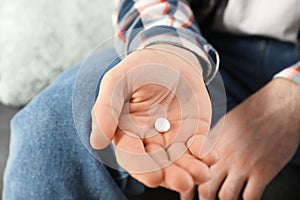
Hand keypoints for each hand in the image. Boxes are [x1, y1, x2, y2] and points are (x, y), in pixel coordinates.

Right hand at [90, 45, 217, 198]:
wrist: (169, 58)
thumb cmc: (139, 69)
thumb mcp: (117, 81)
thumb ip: (106, 108)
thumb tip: (97, 142)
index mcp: (128, 132)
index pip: (132, 156)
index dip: (143, 168)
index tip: (155, 176)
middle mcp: (150, 140)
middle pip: (159, 165)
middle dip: (171, 176)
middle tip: (183, 182)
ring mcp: (174, 137)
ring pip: (180, 161)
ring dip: (191, 170)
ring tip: (201, 174)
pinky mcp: (194, 131)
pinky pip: (200, 147)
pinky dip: (205, 154)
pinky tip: (210, 156)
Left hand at [198, 78, 299, 199]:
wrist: (279, 106)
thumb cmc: (252, 111)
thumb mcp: (224, 123)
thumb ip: (212, 142)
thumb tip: (203, 155)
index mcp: (213, 143)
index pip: (193, 170)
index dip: (187, 186)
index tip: (186, 195)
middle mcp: (225, 155)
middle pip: (205, 188)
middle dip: (202, 199)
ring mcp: (244, 165)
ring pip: (225, 196)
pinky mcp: (263, 171)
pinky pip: (250, 197)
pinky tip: (245, 198)